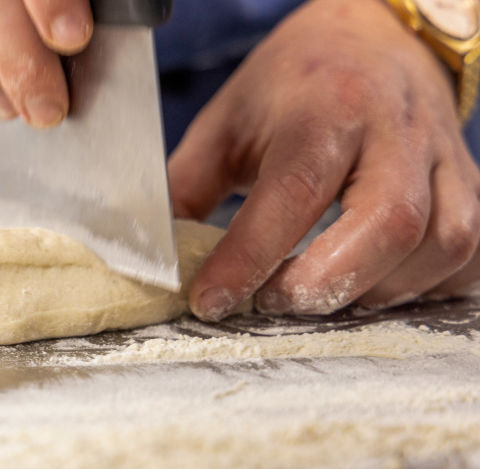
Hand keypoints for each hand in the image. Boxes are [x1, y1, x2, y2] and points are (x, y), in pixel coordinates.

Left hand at [169, 0, 479, 319]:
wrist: (376, 32)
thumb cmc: (296, 82)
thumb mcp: (228, 120)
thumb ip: (188, 187)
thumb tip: (153, 258)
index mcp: (325, 108)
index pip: (293, 191)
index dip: (250, 257)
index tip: (210, 301)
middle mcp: (393, 131)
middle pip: (387, 223)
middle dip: (324, 283)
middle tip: (271, 302)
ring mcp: (441, 158)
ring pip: (438, 243)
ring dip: (373, 292)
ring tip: (316, 295)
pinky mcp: (466, 184)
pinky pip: (467, 255)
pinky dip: (423, 287)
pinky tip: (373, 288)